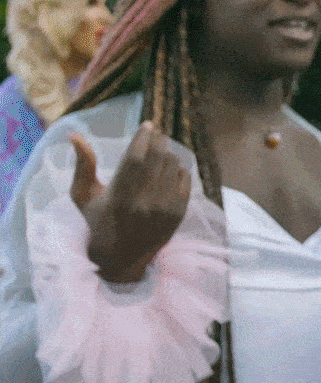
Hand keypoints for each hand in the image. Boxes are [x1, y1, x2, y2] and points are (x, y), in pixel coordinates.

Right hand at [70, 121, 190, 282]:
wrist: (121, 258)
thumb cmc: (97, 221)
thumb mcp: (83, 196)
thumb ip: (82, 165)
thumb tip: (75, 135)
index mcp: (119, 197)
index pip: (136, 157)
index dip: (144, 136)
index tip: (147, 124)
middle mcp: (144, 203)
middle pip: (158, 157)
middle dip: (158, 140)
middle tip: (156, 133)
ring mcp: (164, 209)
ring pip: (173, 165)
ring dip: (167, 153)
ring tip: (159, 151)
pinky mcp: (178, 214)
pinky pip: (184, 178)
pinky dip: (178, 169)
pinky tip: (168, 169)